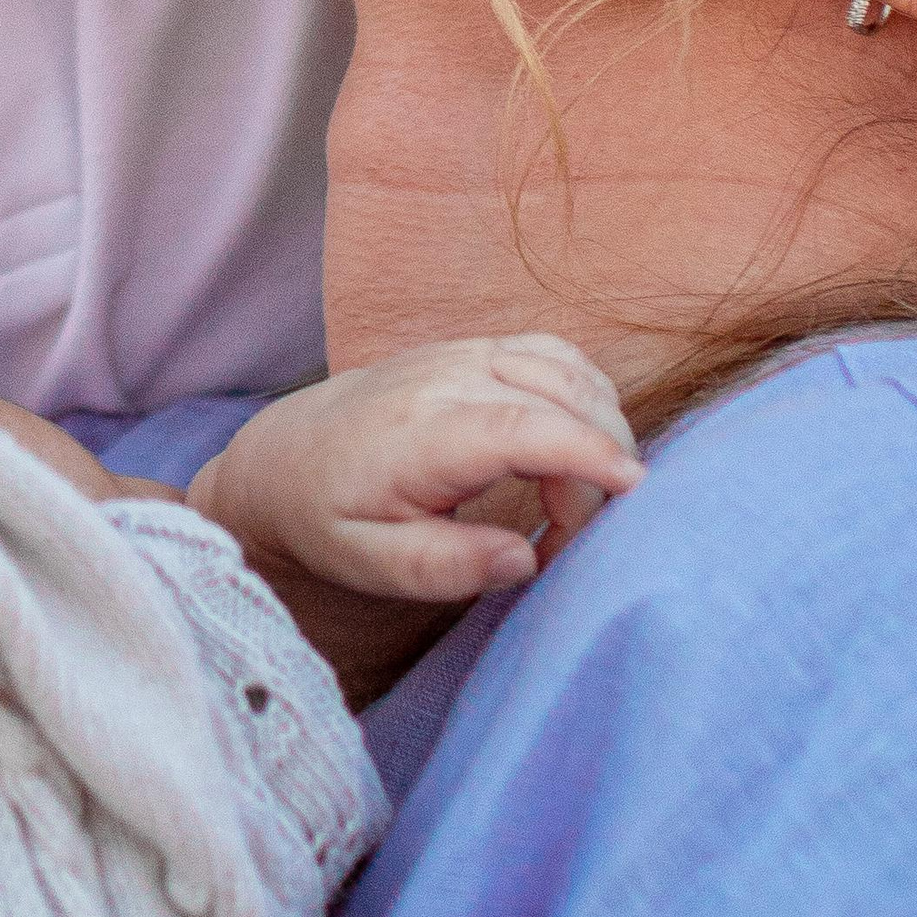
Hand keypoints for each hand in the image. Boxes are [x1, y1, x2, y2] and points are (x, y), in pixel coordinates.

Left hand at [193, 335, 642, 605]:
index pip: (520, 427)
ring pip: (568, 368)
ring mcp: (463, 354)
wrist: (285, 457)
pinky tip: (576, 446)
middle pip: (560, 397)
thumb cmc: (328, 517)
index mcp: (418, 434)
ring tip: (571, 500)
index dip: (585, 452)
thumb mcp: (368, 563)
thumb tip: (524, 558)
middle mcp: (445, 379)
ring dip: (600, 428)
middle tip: (570, 538)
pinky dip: (587, 395)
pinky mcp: (476, 349)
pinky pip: (556, 355)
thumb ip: (444, 566)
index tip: (631, 488)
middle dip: (598, 465)